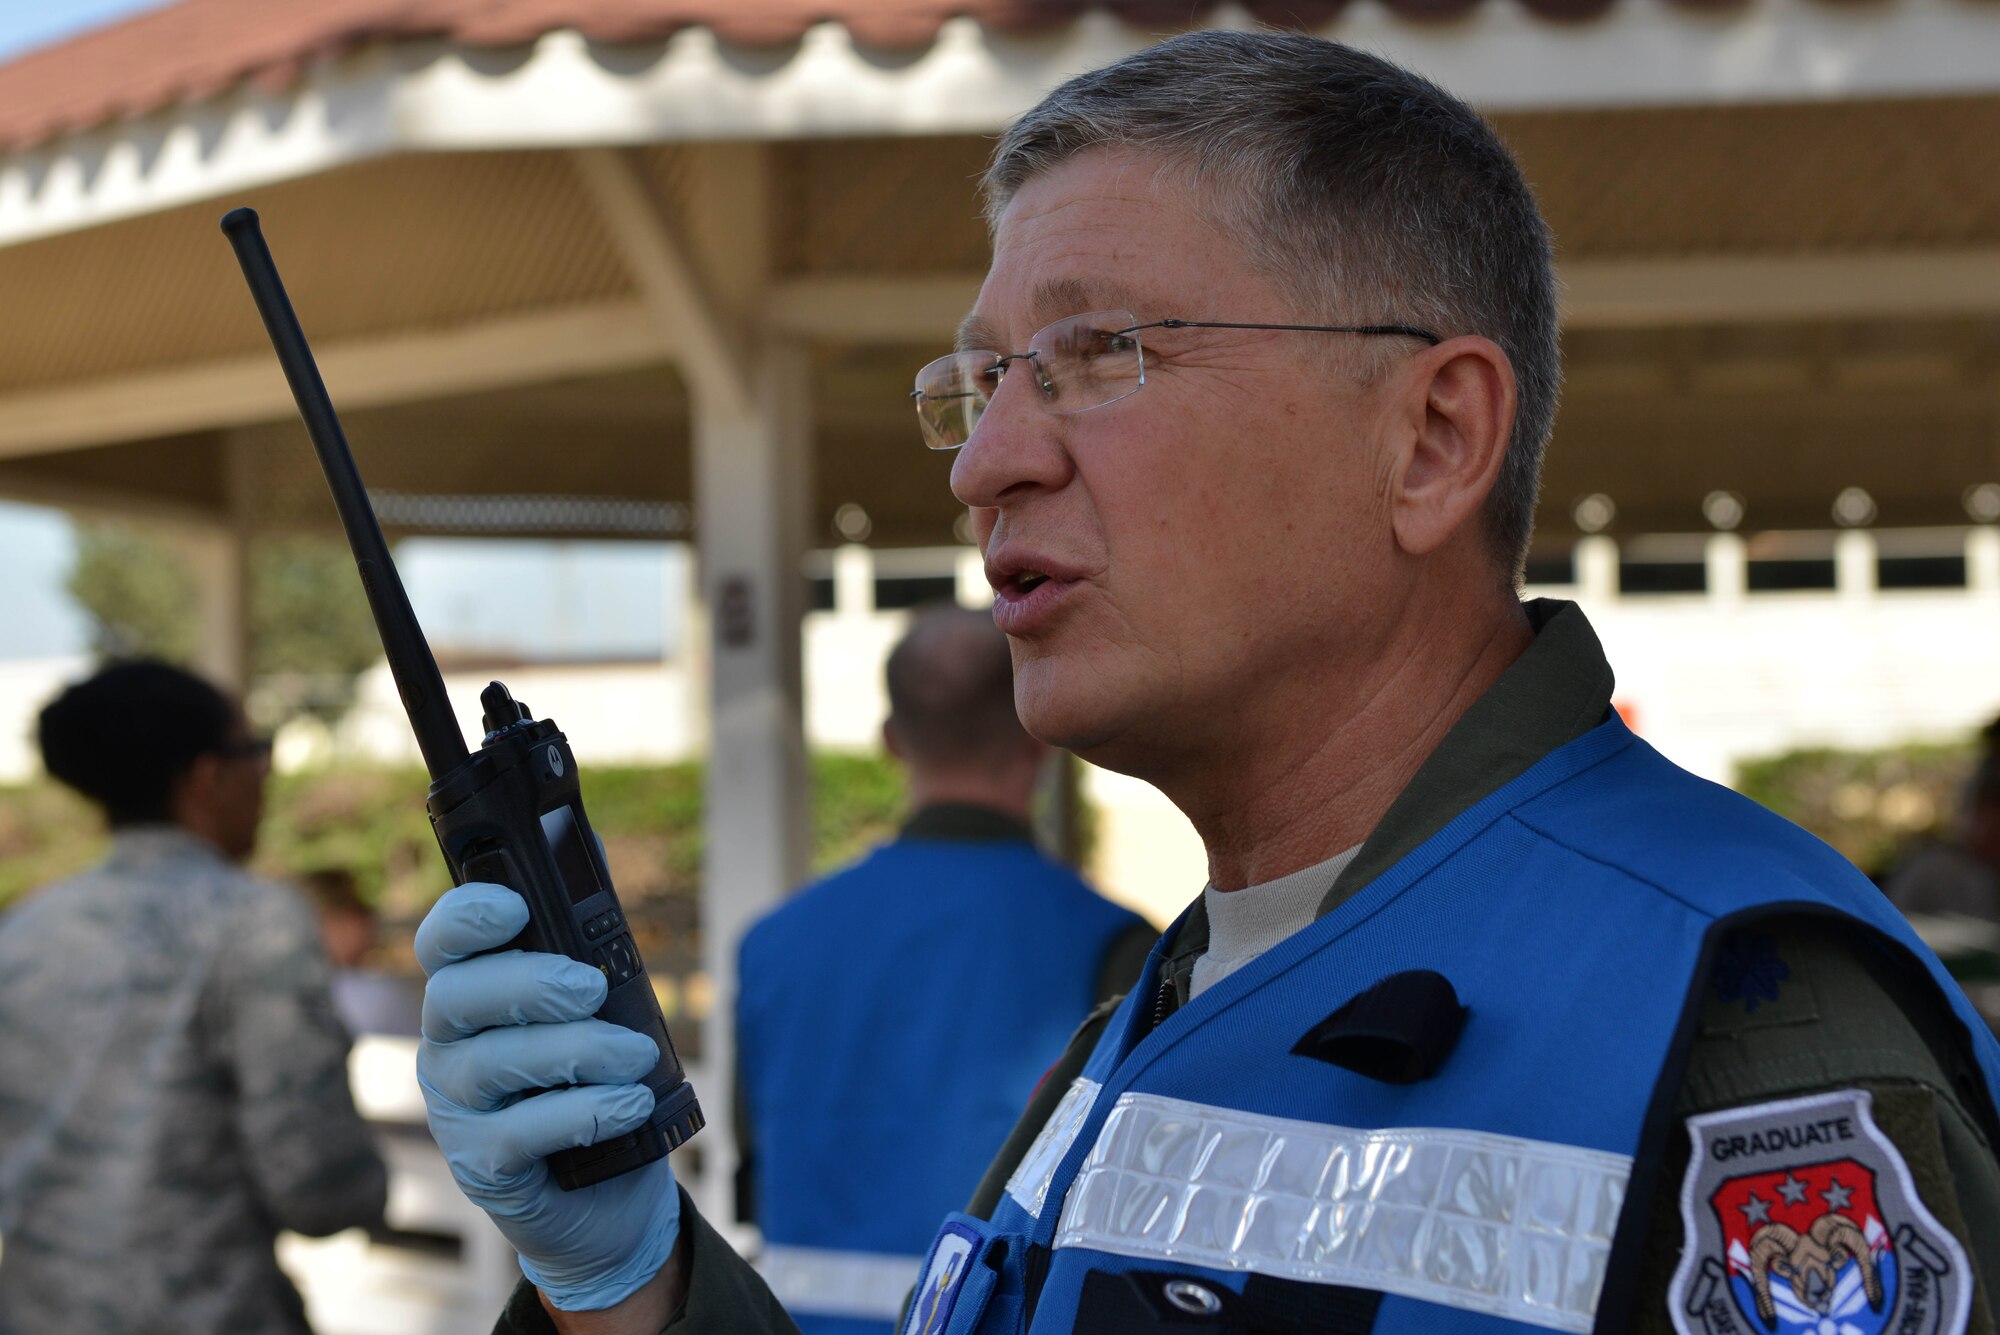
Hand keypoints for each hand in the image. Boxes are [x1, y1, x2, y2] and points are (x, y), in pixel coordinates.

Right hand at [416, 883, 679, 1310]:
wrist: (613, 1193)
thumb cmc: (600, 1080)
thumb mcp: (601, 1003)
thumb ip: (588, 931)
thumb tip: (591, 847)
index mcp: (471, 995)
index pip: (442, 944)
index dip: (465, 918)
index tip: (513, 906)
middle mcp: (447, 1047)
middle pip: (456, 996)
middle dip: (529, 983)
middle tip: (593, 988)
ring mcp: (456, 1110)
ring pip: (494, 1062)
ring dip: (577, 1050)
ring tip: (638, 1055)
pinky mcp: (482, 1167)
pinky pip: (521, 1132)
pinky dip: (584, 1112)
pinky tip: (630, 1105)